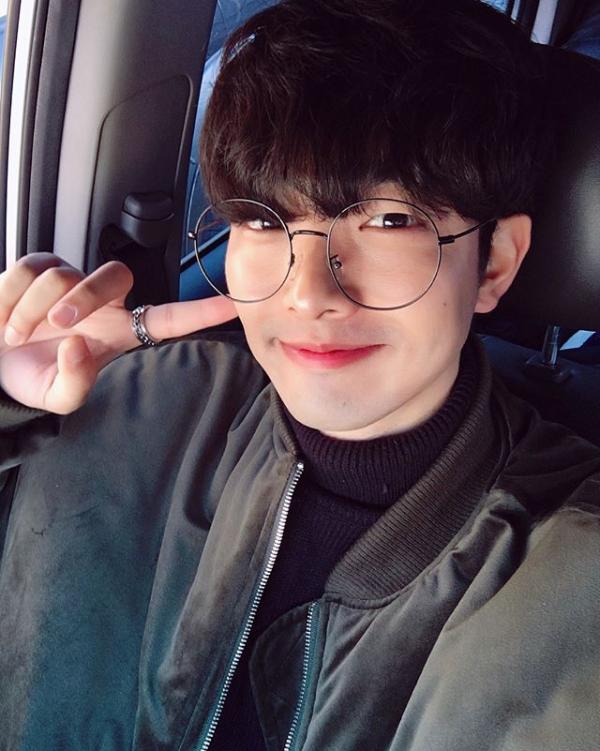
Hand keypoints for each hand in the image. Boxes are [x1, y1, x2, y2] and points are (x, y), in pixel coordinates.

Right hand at [0, 253, 237, 413]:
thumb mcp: (57, 397)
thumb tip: (77, 345)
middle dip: (84, 297)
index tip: (234, 305)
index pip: (169, 318)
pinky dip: (10, 299)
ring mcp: (71, 279)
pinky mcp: (37, 266)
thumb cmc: (34, 377)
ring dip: (32, 310)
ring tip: (16, 336)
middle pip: (114, 275)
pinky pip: (28, 269)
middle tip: (56, 326)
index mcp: (119, 332)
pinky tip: (4, 320)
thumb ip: (74, 383)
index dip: (200, 312)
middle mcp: (103, 301)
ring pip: (63, 275)